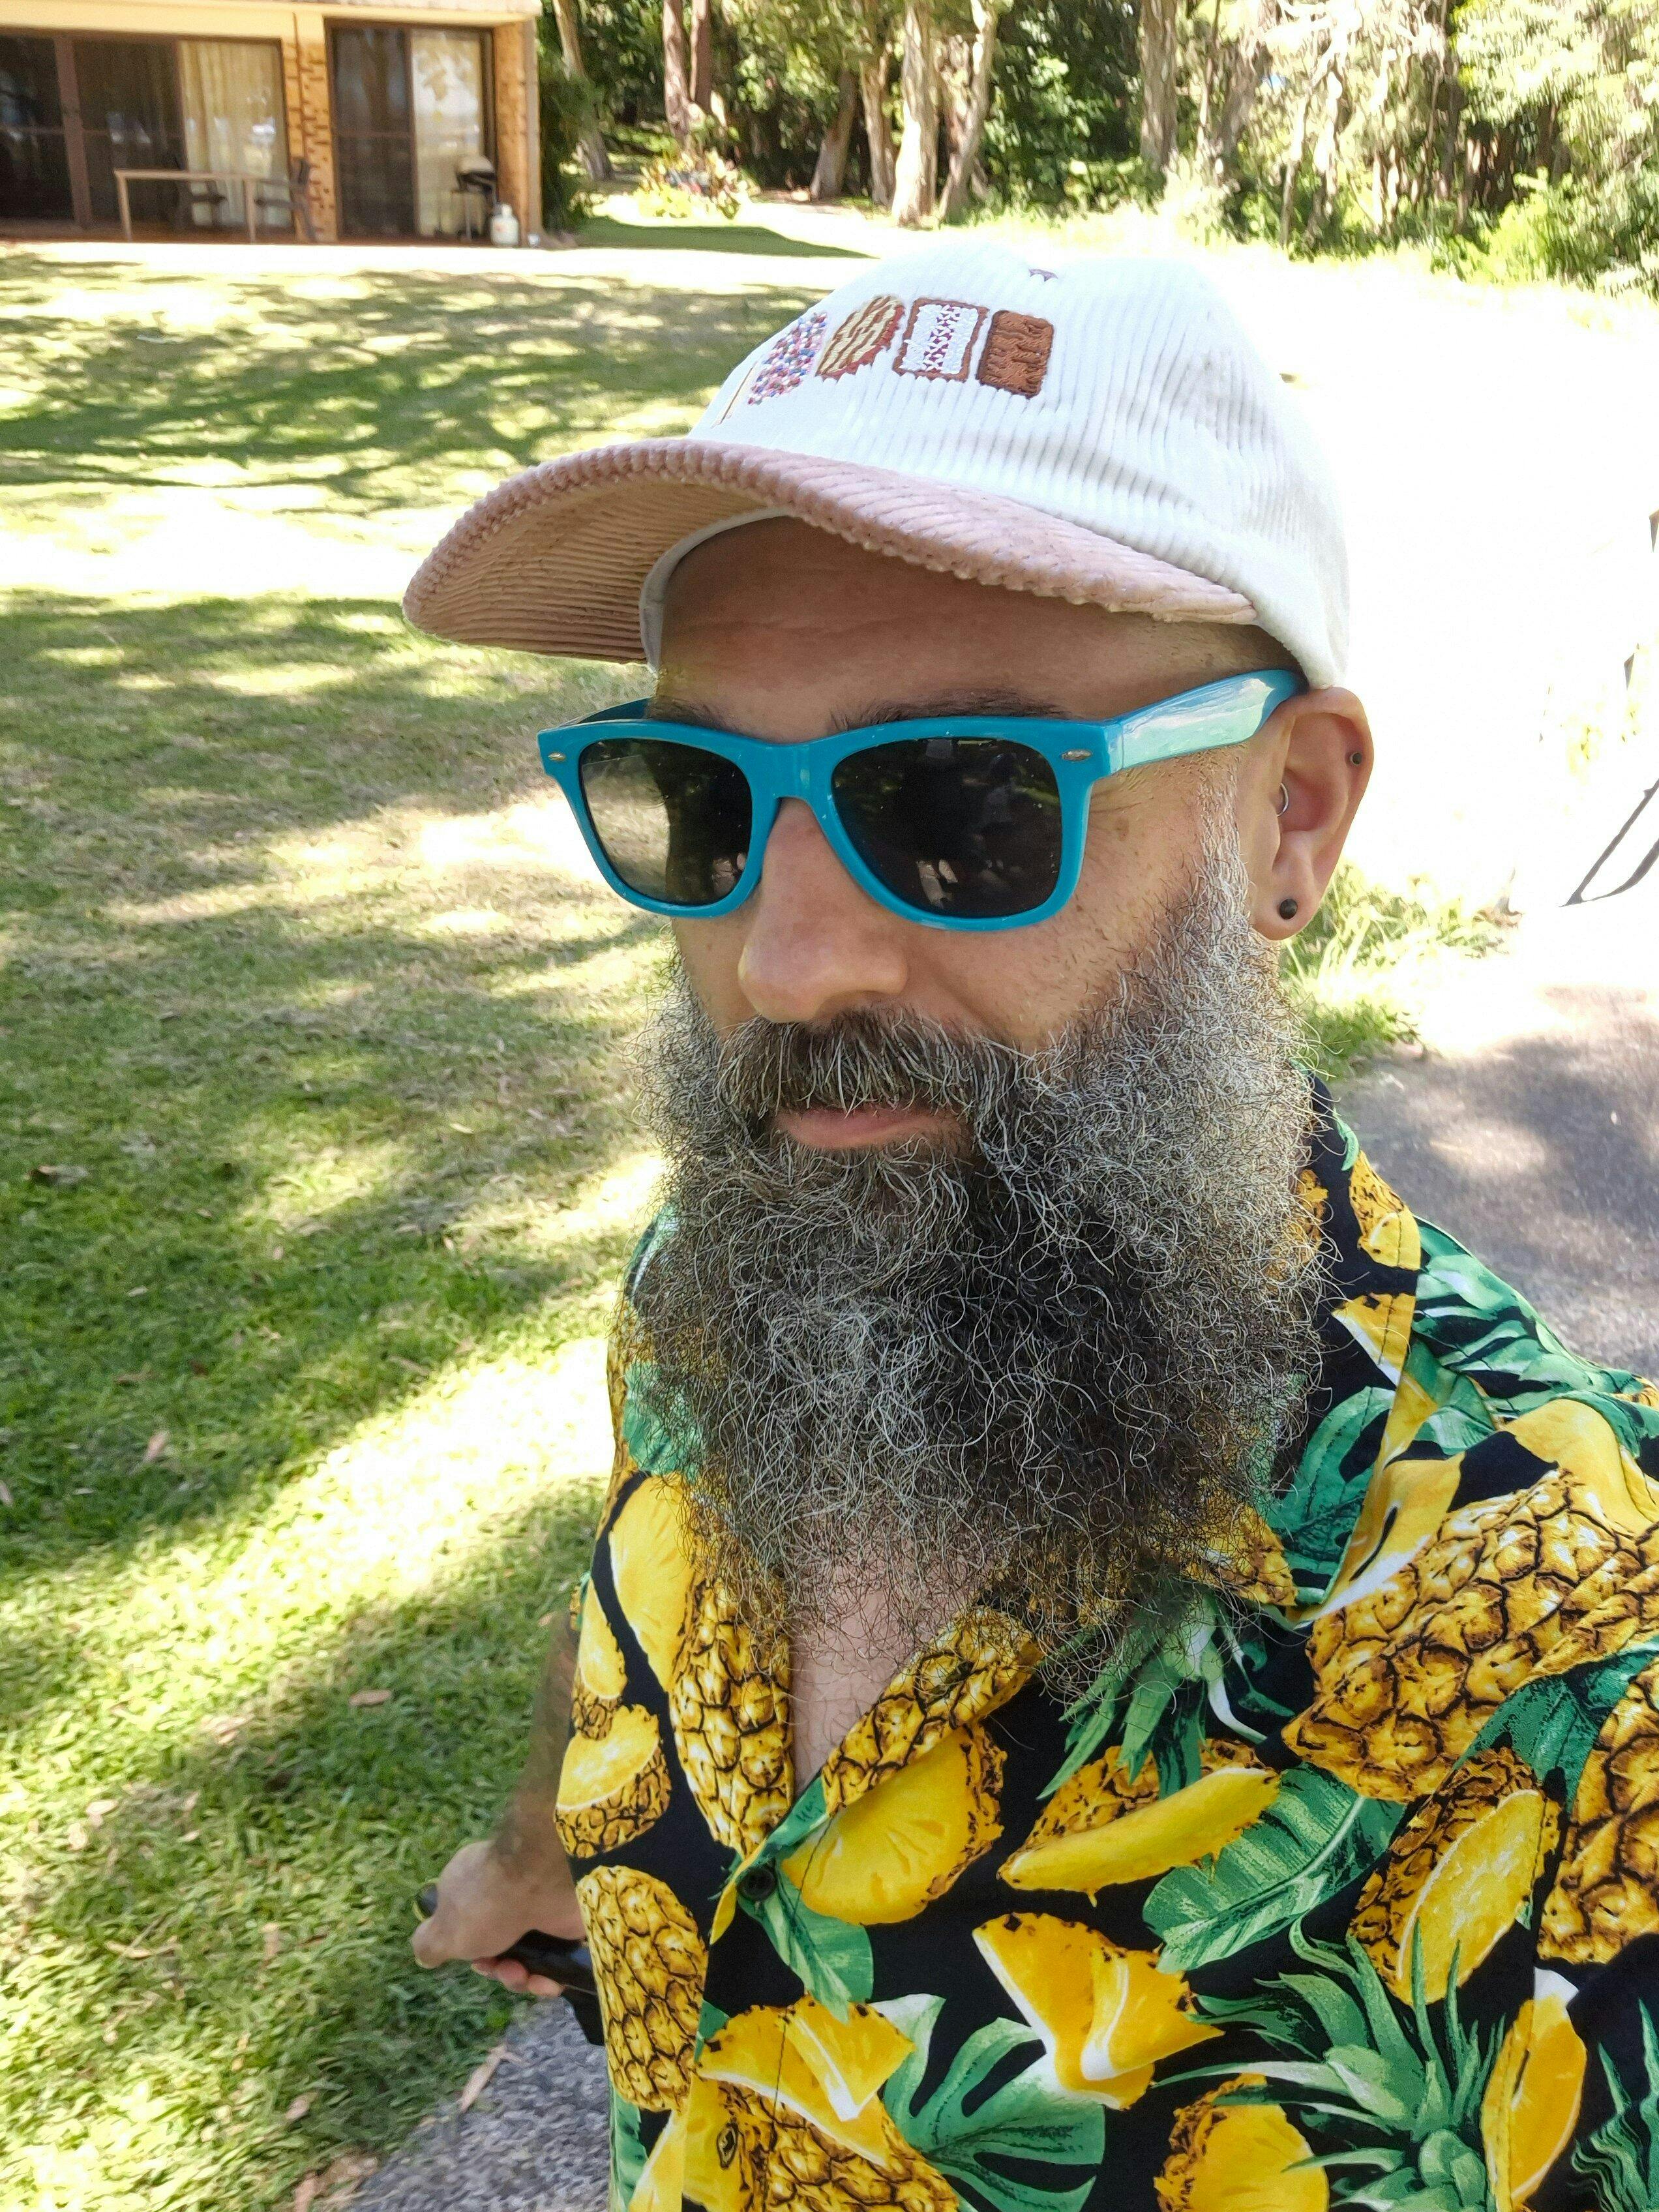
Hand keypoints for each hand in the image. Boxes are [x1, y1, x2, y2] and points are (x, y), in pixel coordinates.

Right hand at [411, 1837, 585, 1998]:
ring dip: (521, 1978)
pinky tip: (548, 1982)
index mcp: (473, 1889)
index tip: (477, 1961)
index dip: (473, 1954)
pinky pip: (556, 1959)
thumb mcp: (442, 1931)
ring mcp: (538, 1907)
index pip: (470, 1927)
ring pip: (527, 1958)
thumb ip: (429, 1945)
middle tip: (503, 1970)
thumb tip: (425, 1956)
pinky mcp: (565, 1922)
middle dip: (499, 1970)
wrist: (540, 1881)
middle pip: (500, 1948)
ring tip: (523, 1976)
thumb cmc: (484, 1905)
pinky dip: (550, 1977)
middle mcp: (506, 1895)